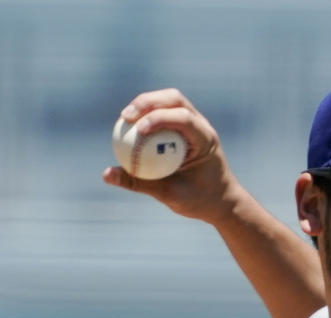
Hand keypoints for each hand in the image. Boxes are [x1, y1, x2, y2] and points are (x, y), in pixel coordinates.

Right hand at [102, 89, 241, 223]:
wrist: (221, 202)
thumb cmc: (200, 200)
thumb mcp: (169, 195)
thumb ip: (138, 183)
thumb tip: (106, 174)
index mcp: (206, 140)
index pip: (184, 119)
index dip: (159, 118)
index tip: (138, 129)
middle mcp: (202, 127)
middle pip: (174, 99)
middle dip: (148, 102)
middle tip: (125, 116)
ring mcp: (194, 125)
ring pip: (169, 102)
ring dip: (146, 104)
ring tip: (124, 118)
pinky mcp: (185, 128)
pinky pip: (164, 114)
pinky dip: (147, 115)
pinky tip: (129, 127)